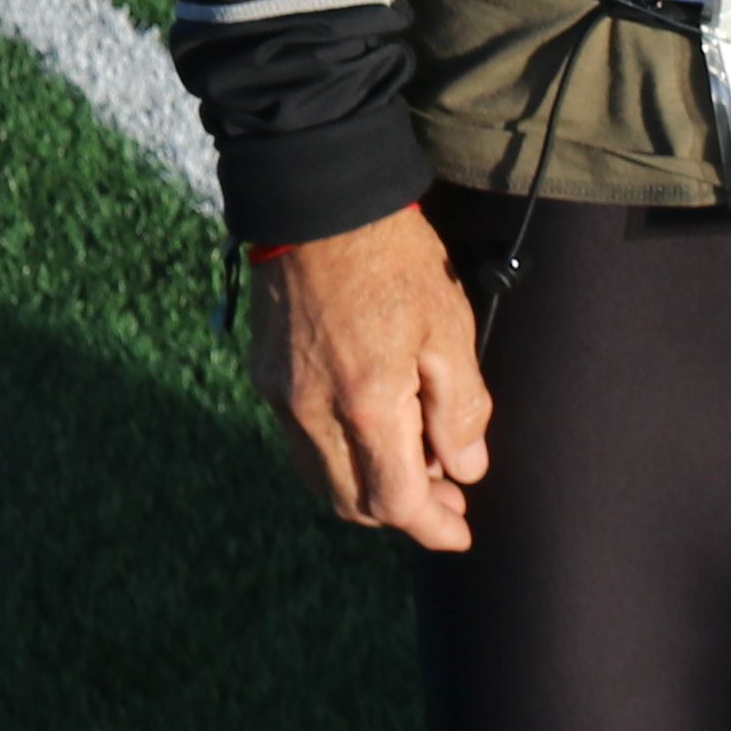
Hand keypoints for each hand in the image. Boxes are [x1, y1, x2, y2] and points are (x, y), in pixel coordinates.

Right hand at [245, 206, 491, 548]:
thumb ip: (460, 407)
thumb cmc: (392, 254)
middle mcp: (312, 412)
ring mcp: (280, 397)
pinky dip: (339, 454)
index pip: (396, 501)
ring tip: (415, 460)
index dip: (433, 527)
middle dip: (402, 512)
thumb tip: (466, 469)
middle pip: (353, 503)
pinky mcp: (265, 375)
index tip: (461, 533)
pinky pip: (301, 442)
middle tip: (447, 494)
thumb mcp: (448, 324)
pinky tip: (371, 425)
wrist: (317, 197)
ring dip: (367, 487)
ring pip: (322, 479)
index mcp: (365, 403)